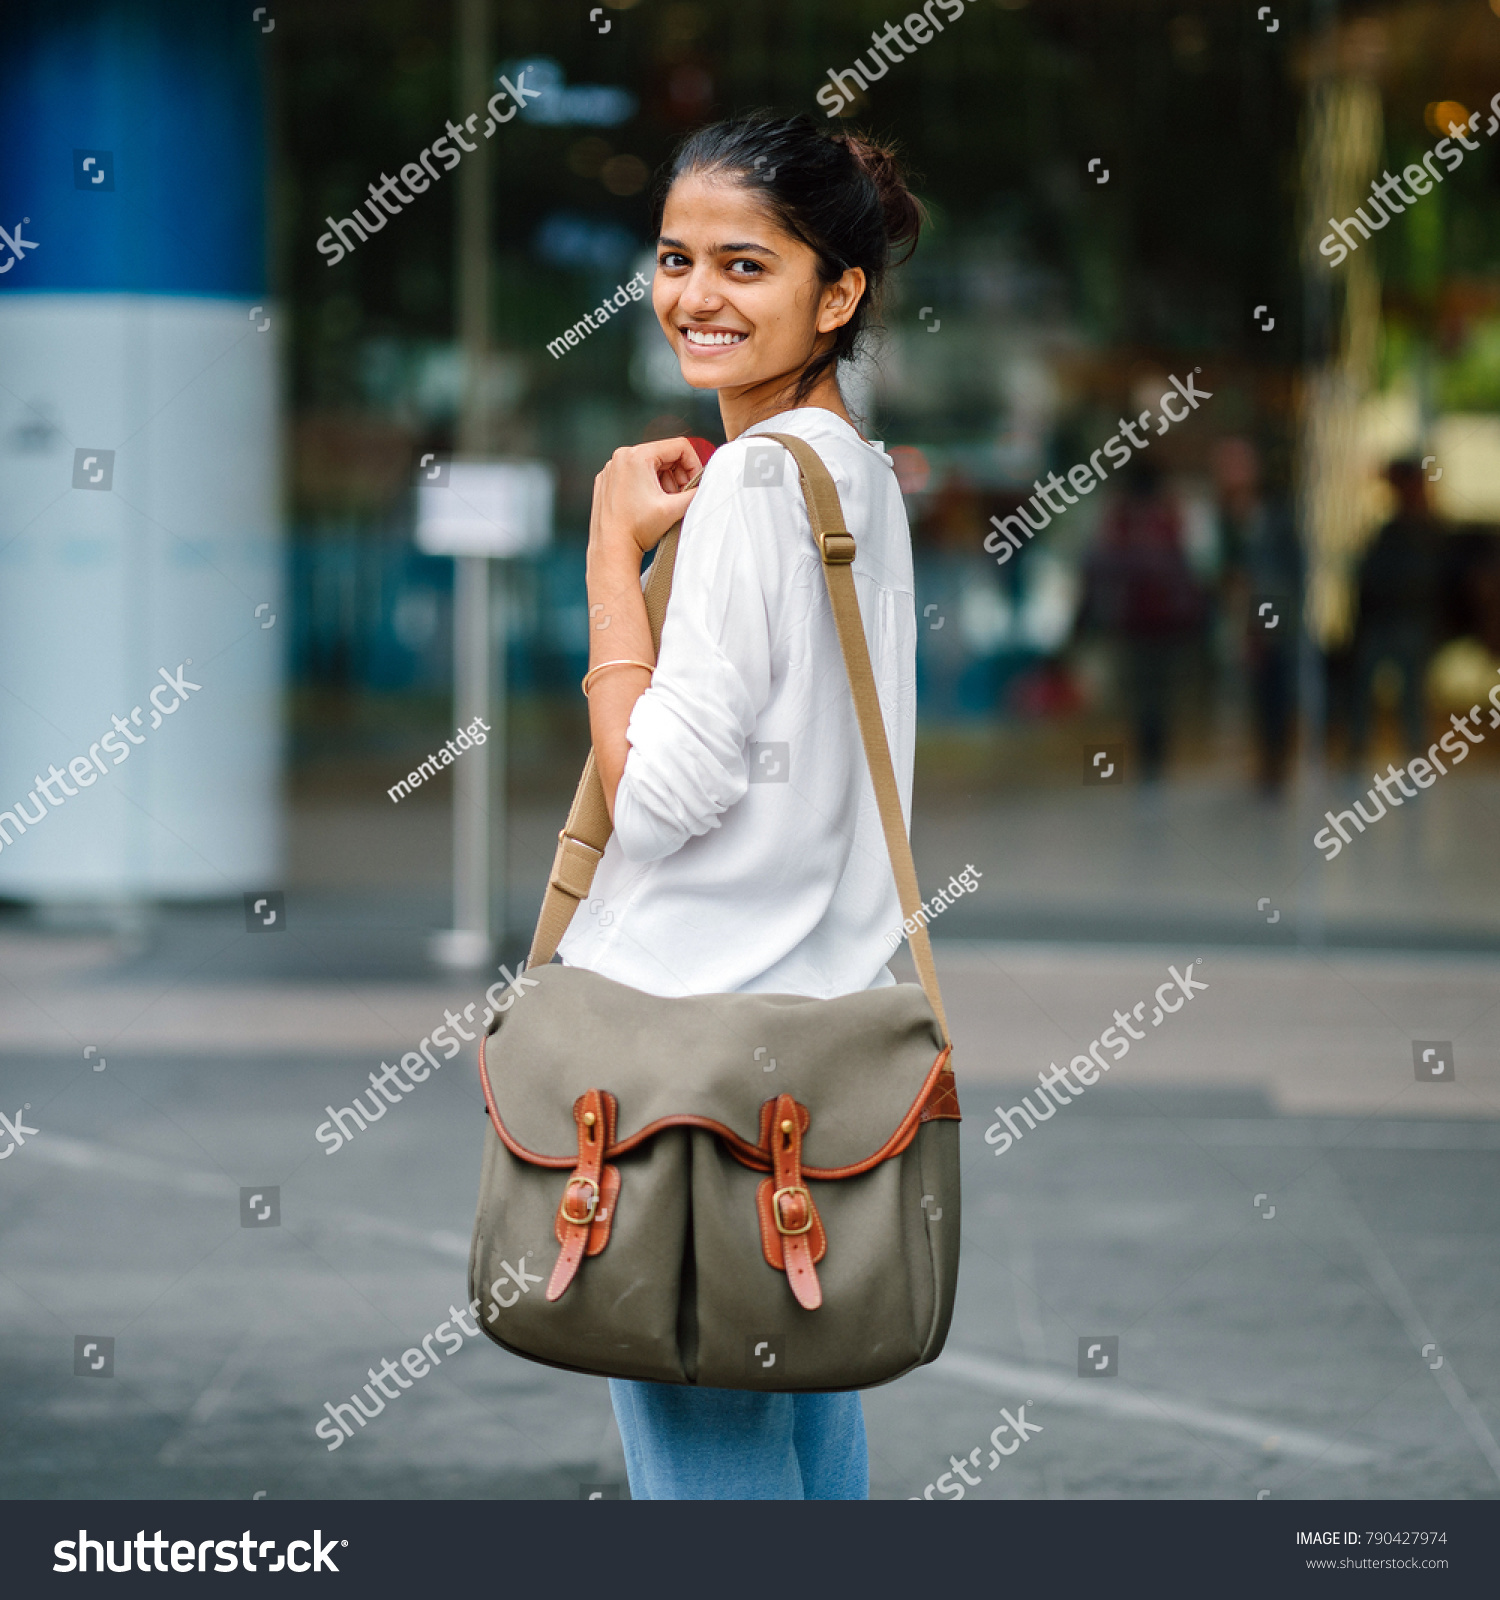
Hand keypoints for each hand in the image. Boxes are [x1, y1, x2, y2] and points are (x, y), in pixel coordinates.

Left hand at [589, 438, 701, 561]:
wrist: (611, 549)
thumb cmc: (637, 530)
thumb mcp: (675, 509)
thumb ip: (697, 493)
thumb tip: (710, 486)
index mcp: (637, 456)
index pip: (679, 447)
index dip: (694, 464)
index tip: (695, 485)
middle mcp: (621, 457)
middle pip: (664, 455)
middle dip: (678, 476)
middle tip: (681, 497)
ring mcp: (611, 469)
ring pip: (649, 465)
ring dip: (663, 482)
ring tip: (664, 503)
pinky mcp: (606, 481)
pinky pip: (633, 474)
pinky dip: (646, 486)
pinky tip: (648, 506)